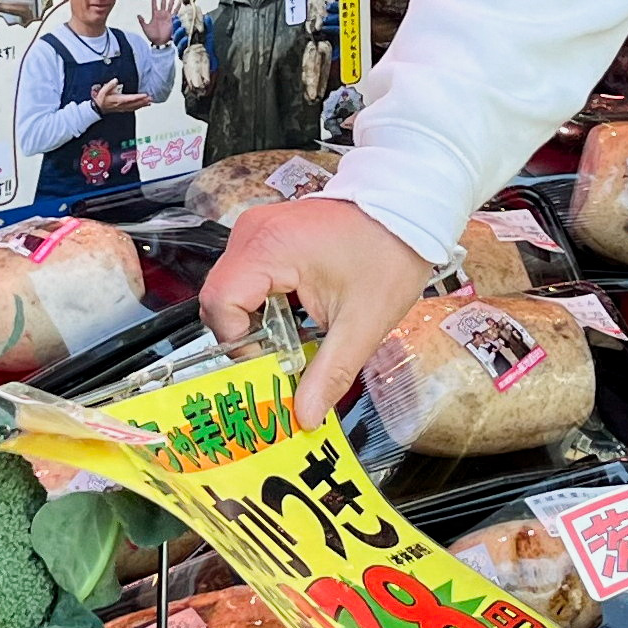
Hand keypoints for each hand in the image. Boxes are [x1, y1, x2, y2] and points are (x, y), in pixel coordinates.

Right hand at [91, 87, 155, 115]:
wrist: (98, 108)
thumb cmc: (101, 99)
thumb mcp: (103, 90)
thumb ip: (109, 85)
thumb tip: (115, 80)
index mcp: (118, 100)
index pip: (130, 98)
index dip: (138, 97)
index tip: (145, 95)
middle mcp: (122, 105)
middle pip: (135, 103)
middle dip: (143, 101)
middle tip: (151, 98)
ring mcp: (123, 108)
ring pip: (135, 107)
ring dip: (142, 105)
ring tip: (150, 102)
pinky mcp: (123, 109)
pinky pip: (133, 109)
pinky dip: (139, 107)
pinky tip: (143, 106)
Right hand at [202, 197, 437, 427]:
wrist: (408, 212)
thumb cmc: (389, 252)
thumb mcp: (363, 323)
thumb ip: (330, 373)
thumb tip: (305, 415)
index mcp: (270, 247)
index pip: (220, 304)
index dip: (238, 343)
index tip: (270, 363)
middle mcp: (254, 232)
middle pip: (219, 299)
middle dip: (245, 338)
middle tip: (279, 359)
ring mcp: (258, 230)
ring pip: (230, 290)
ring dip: (254, 322)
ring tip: (291, 338)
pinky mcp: (267, 235)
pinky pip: (246, 277)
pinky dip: (262, 305)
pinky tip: (292, 317)